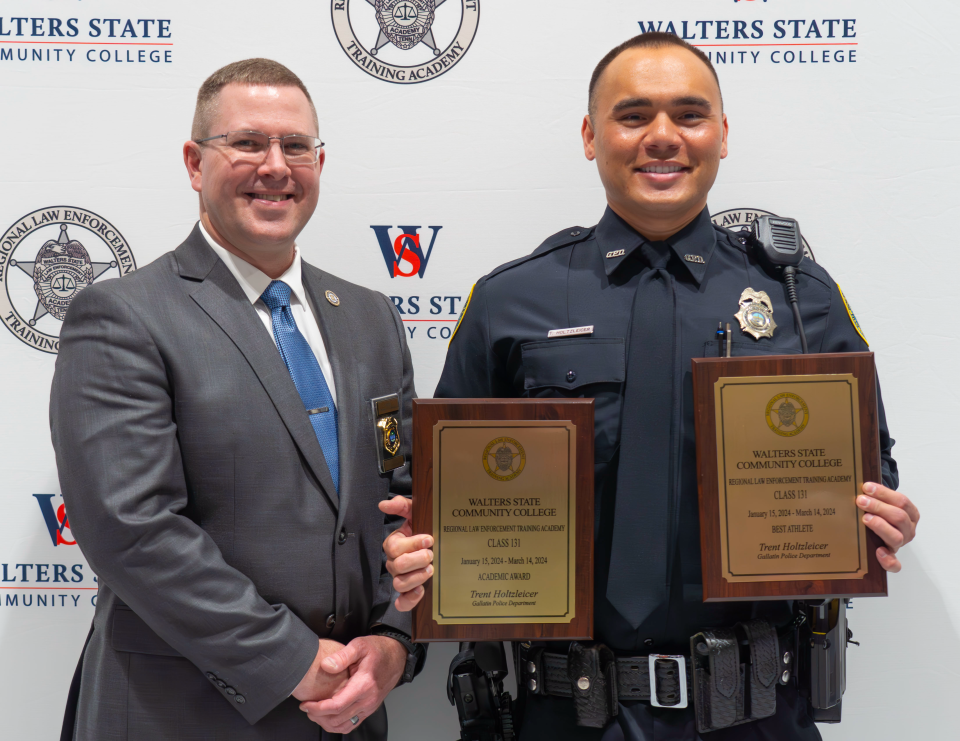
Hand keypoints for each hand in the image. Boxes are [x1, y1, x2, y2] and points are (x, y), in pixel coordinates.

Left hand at [299, 635, 406, 732]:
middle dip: (318, 716)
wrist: (397, 655)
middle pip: (337, 719)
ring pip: (344, 726)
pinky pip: (352, 724)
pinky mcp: (370, 709)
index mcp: (364, 685)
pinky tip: (329, 717)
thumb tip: (326, 665)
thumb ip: (342, 656)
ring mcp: (370, 706)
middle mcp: (368, 700)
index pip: (336, 706)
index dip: (317, 708)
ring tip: (315, 713)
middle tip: (306, 707)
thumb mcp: (360, 645)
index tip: (305, 704)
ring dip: (326, 723)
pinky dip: (337, 725)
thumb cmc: (378, 650)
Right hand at [380, 495, 433, 610]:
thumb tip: (383, 504)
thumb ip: (401, 505)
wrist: (436, 544)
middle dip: (417, 560)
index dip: (412, 544)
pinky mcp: (408, 593)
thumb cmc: (423, 527)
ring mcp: (400, 578)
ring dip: (417, 578)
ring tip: (430, 569)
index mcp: (393, 544)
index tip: (428, 539)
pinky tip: (421, 591)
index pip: (394, 548)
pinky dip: (409, 599)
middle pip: (397, 566)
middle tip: (431, 554)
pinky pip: (402, 602)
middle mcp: (393, 563)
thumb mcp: (414, 512)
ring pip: (399, 584)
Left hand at [856, 481, 919, 571]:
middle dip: (878, 507)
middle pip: (899, 517)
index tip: (866, 487)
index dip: (884, 493)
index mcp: (910, 513)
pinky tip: (878, 552)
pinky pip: (895, 564)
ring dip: (880, 526)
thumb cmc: (881, 514)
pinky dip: (888, 560)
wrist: (881, 529)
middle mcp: (908, 529)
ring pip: (896, 536)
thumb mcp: (882, 502)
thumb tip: (860, 485)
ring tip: (865, 518)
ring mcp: (900, 543)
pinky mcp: (892, 557)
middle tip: (861, 501)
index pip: (901, 501)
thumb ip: (876, 495)